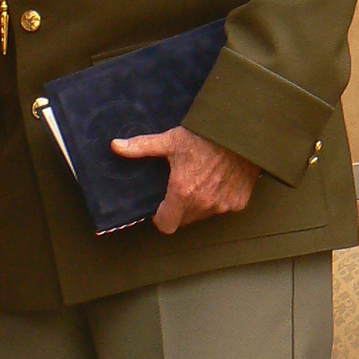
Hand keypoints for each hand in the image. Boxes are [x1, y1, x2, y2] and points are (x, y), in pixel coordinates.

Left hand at [110, 124, 258, 234]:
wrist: (241, 134)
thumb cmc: (206, 136)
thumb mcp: (171, 140)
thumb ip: (143, 147)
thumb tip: (116, 146)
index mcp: (182, 193)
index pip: (166, 224)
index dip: (161, 217)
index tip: (161, 206)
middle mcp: (203, 204)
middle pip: (184, 219)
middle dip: (179, 208)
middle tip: (181, 187)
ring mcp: (222, 206)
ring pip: (204, 214)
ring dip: (199, 204)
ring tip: (200, 181)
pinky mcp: (238, 203)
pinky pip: (224, 208)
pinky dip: (220, 199)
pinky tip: (219, 181)